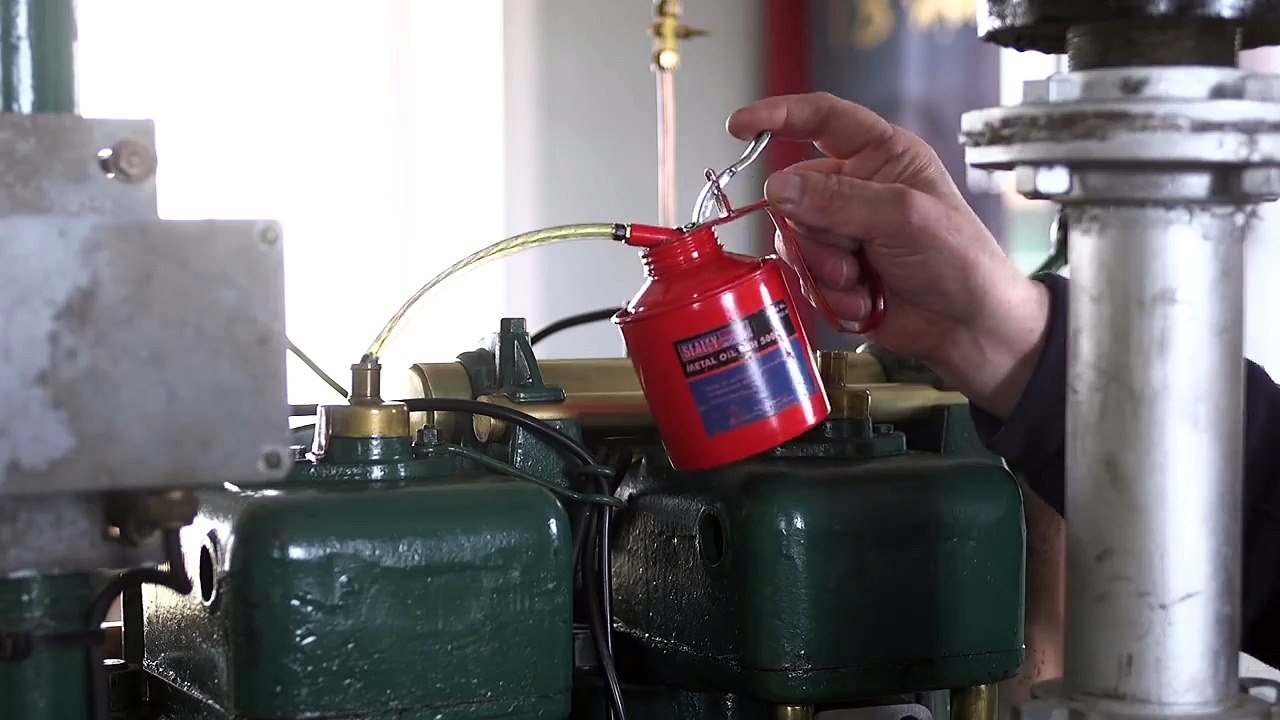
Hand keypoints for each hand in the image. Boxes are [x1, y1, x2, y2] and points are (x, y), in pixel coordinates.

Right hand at [727, 92, 1049, 417]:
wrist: (968, 326)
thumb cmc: (958, 259)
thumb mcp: (903, 217)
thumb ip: (838, 198)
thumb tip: (778, 186)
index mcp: (880, 155)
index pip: (820, 119)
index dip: (776, 117)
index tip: (738, 127)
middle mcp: (854, 189)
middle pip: (794, 193)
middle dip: (816, 231)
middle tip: (853, 252)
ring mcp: (841, 232)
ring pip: (793, 240)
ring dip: (824, 267)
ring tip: (863, 279)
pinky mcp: (833, 272)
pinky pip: (802, 277)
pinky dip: (830, 294)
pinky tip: (864, 300)